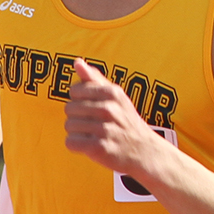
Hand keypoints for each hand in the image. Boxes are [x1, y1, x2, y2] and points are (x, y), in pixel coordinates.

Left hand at [64, 59, 164, 176]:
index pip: (75, 90)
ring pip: (68, 126)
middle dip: (78, 118)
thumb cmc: (125, 121)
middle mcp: (109, 109)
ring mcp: (104, 129)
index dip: (80, 100)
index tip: (93, 108)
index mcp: (112, 92)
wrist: (145, 152)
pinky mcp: (99, 148)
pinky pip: (70, 142)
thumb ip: (94, 79)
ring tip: (95, 135)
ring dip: (77, 133)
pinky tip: (91, 145)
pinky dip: (77, 146)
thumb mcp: (116, 97)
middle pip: (69, 108)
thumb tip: (77, 62)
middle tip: (95, 124)